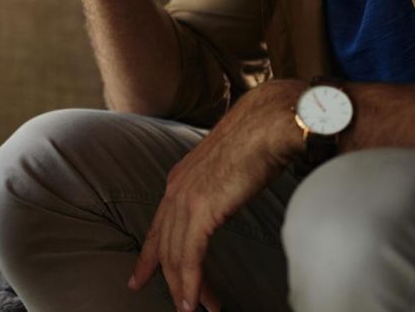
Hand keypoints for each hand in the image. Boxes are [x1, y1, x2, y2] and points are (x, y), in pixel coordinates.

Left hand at [129, 81, 305, 310]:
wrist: (273, 121)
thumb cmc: (261, 137)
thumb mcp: (230, 167)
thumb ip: (221, 185)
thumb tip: (227, 201)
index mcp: (181, 177)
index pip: (160, 225)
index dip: (151, 254)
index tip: (141, 276)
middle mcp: (177, 187)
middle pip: (163, 244)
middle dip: (170, 278)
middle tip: (182, 306)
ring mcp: (186, 197)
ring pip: (176, 255)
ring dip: (188, 288)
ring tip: (196, 310)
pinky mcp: (203, 209)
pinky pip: (191, 255)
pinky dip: (192, 282)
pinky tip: (196, 300)